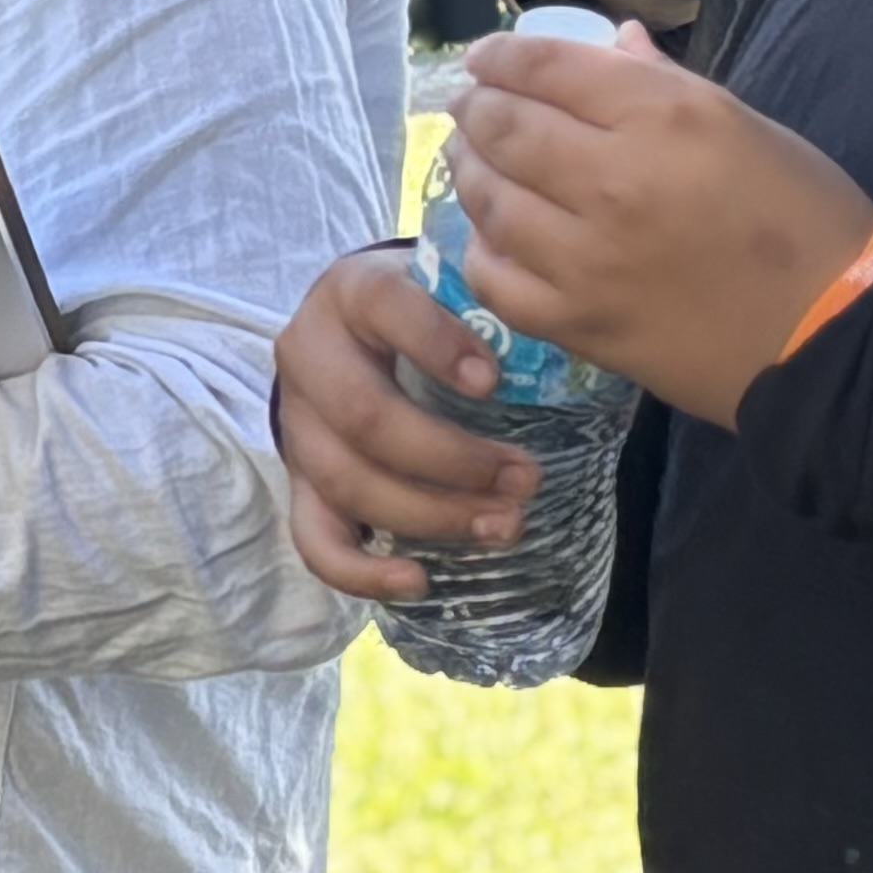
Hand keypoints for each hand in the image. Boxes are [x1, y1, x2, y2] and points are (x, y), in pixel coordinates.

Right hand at [271, 245, 533, 603]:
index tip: (494, 382)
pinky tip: (419, 581)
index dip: (436, 345)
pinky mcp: (300, 481)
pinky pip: (314, 538)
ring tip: (503, 525)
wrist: (364, 334)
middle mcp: (309, 355)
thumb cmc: (431, 314)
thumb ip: (493, 310)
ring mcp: (298, 424)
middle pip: (364, 416)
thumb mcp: (454, 291)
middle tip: (525, 478)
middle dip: (451, 458)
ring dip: (431, 514)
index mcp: (353, 292)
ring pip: (346, 481)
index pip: (385, 308)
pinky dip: (361, 571)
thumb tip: (575, 340)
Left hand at [441, 26, 872, 424]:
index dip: (500, 57)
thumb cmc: (804, 220)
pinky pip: (493, 278)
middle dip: (474, 109)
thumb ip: (664, 82)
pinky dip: (482, 247)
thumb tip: (610, 42)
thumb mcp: (746, 126)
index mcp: (665, 118)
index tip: (483, 59)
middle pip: (504, 128)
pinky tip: (492, 234)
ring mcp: (586, 257)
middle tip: (468, 107)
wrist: (832, 332)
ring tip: (471, 159)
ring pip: (488, 199)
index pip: (547, 68)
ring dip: (468, 171)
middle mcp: (613, 181)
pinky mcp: (576, 321)